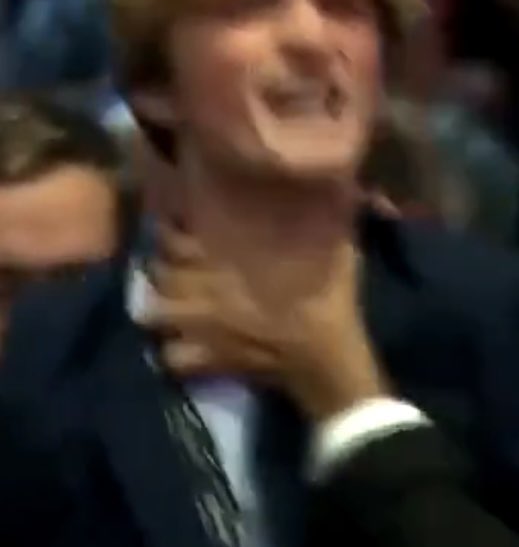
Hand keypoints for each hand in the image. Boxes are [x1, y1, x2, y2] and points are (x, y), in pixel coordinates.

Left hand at [138, 225, 387, 419]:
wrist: (327, 360)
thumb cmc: (331, 302)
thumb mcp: (337, 252)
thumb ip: (327, 220)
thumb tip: (336, 185)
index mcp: (231, 262)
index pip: (177, 240)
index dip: (169, 230)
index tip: (176, 222)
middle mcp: (207, 293)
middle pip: (158, 274)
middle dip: (158, 265)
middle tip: (170, 259)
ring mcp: (202, 330)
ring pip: (153, 313)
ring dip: (157, 305)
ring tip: (168, 299)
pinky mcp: (207, 361)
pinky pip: (171, 356)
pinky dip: (172, 350)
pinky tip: (182, 342)